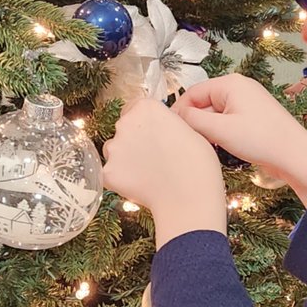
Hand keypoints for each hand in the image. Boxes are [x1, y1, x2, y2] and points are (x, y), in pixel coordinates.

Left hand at [102, 98, 226, 238]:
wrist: (189, 199)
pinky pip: (110, 173)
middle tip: (153, 155)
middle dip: (134, 138)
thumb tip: (163, 126)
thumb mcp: (190, 130)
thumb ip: (169, 122)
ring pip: (114, 149)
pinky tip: (140, 185)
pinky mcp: (109, 171)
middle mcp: (126, 122)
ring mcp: (115, 147)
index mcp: (147, 108)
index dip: (145, 121)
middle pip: (124, 127)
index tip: (152, 132)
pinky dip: (121, 179)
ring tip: (147, 173)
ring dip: (125, 157)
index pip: (136, 106)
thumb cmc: (198, 166)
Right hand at [171, 74, 306, 186]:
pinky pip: (229, 119)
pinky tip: (222, 147)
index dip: (180, 110)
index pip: (193, 92)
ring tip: (206, 146)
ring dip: (209, 128)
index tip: (172, 131)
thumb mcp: (221, 130)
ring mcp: (249, 101)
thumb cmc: (260, 140)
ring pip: (216, 112)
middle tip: (189, 142)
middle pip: (205, 101)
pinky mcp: (255, 116)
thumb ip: (193, 120)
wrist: (297, 157)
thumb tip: (175, 115)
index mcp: (230, 83)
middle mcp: (239, 86)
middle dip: (196, 121)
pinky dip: (222, 131)